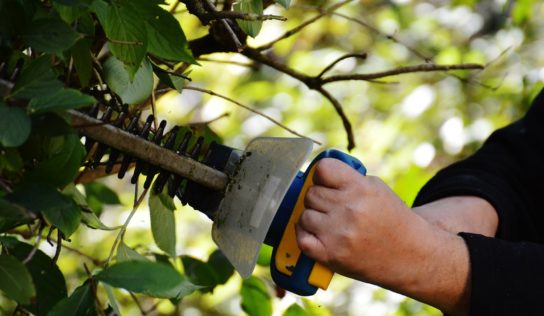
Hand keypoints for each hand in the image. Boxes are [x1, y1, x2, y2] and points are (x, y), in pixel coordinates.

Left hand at [295, 158, 419, 282]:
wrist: (411, 255)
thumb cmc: (391, 219)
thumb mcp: (376, 188)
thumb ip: (348, 178)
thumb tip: (316, 172)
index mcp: (362, 189)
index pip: (323, 168)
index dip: (322, 175)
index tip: (327, 182)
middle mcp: (350, 210)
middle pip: (311, 193)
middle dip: (320, 198)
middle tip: (334, 207)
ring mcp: (339, 234)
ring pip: (304, 214)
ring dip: (313, 218)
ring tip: (330, 223)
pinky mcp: (331, 255)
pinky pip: (301, 237)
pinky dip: (306, 235)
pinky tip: (318, 234)